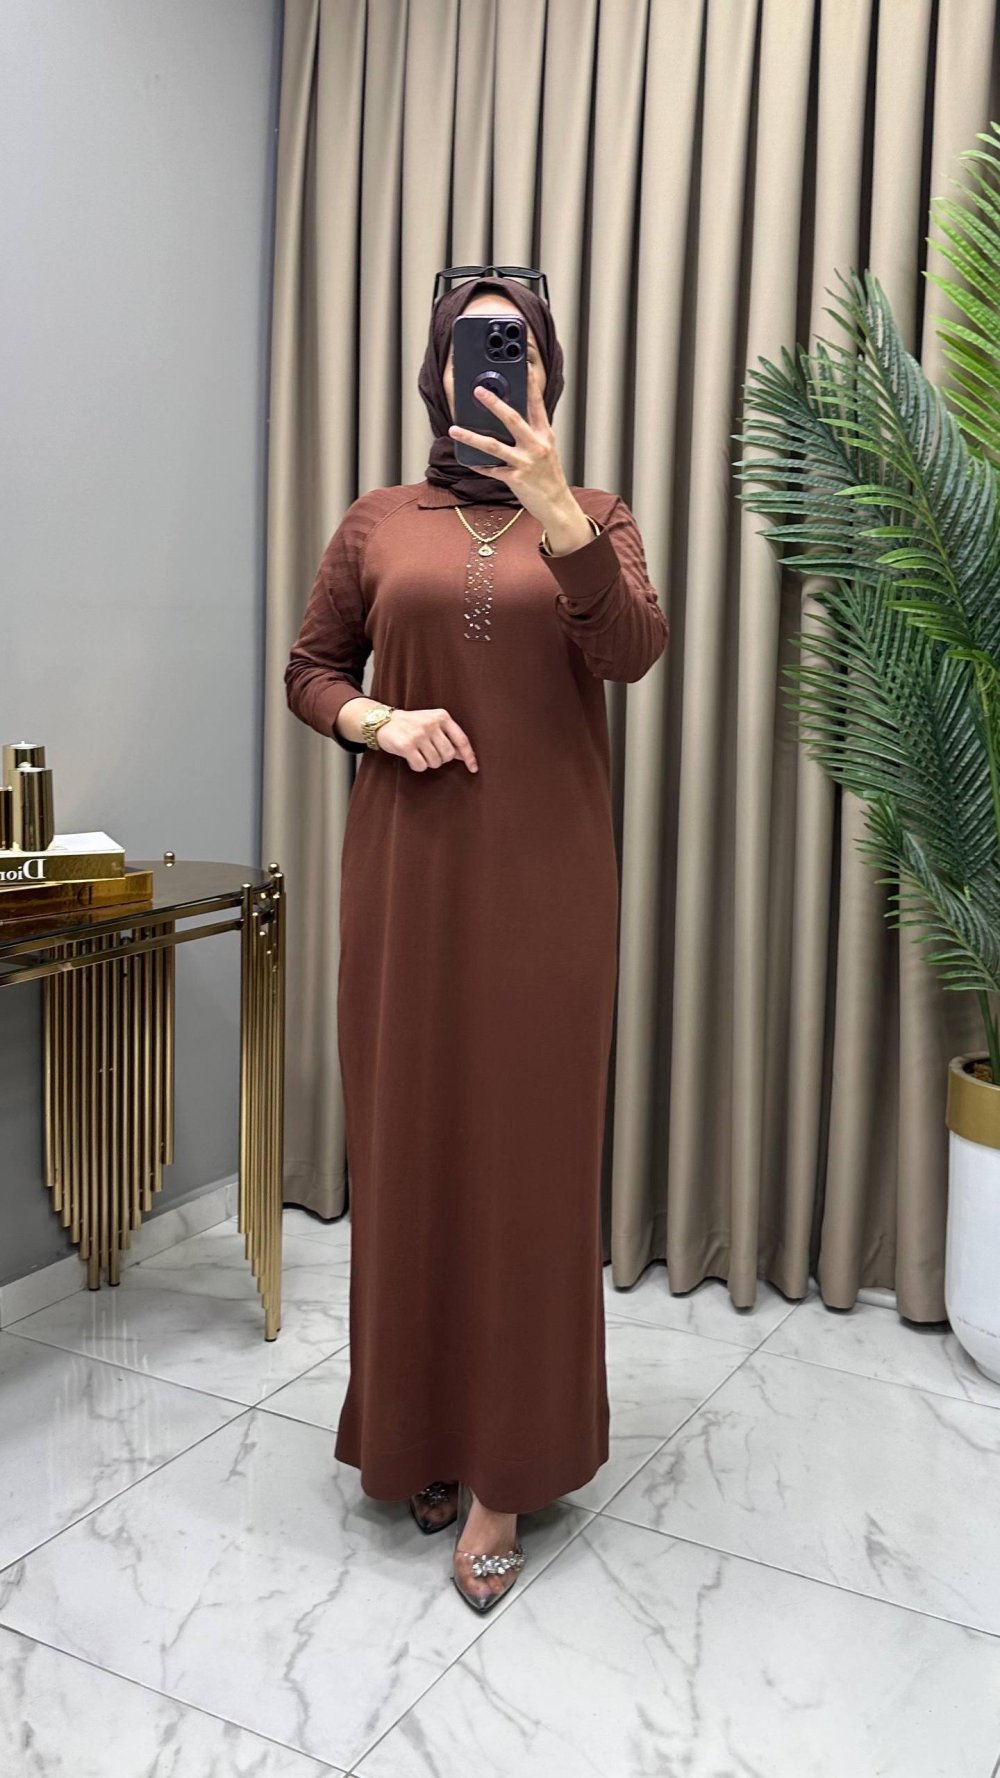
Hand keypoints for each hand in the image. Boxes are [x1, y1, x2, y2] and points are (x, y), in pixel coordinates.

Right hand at [376, 707, 477, 772]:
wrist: (383, 721)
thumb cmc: (411, 724)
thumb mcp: (432, 723)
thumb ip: (448, 736)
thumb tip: (463, 755)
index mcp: (442, 716)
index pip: (462, 740)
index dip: (469, 756)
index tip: (473, 768)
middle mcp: (431, 724)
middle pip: (448, 755)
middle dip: (441, 759)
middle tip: (429, 753)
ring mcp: (419, 734)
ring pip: (435, 762)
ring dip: (428, 762)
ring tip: (418, 752)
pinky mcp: (406, 745)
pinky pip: (421, 766)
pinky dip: (417, 766)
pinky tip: (411, 757)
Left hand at [447, 360, 574, 531]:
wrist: (557, 505)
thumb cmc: (549, 477)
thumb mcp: (546, 450)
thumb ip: (531, 433)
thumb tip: (509, 418)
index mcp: (545, 435)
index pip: (537, 405)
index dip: (529, 385)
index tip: (522, 367)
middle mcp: (536, 446)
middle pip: (513, 419)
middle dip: (494, 403)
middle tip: (478, 391)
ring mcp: (525, 463)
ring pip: (494, 446)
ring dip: (471, 437)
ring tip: (454, 429)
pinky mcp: (516, 479)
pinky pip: (492, 470)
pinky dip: (479, 466)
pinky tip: (468, 461)